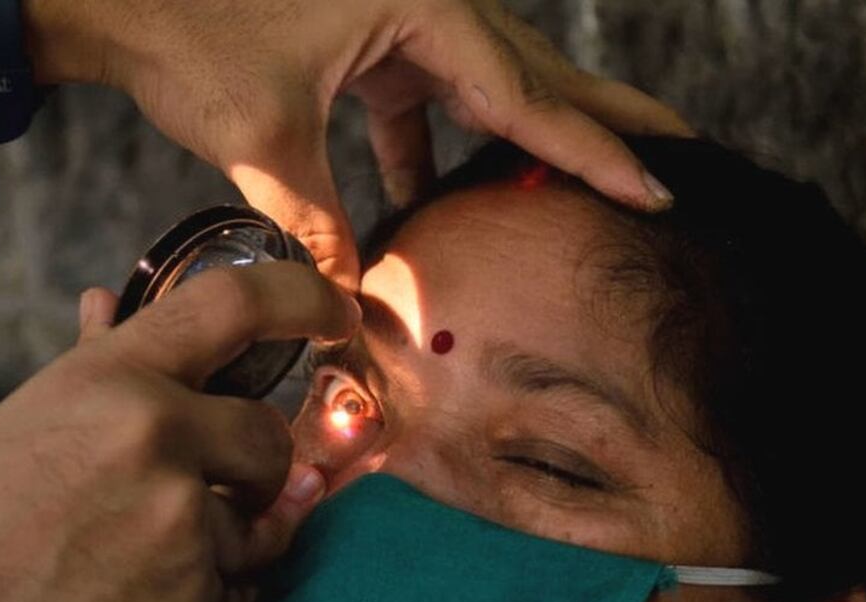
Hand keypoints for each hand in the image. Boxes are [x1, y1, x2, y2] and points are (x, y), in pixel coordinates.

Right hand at [0, 264, 356, 601]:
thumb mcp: (34, 424)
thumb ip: (96, 363)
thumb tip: (109, 304)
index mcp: (110, 378)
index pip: (231, 304)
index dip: (298, 298)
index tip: (333, 311)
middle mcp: (152, 430)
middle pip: (268, 431)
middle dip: (251, 467)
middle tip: (201, 490)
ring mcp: (179, 508)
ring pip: (264, 509)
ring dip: (228, 533)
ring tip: (146, 546)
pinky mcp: (197, 581)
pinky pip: (247, 574)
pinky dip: (213, 586)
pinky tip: (149, 589)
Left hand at [23, 0, 693, 287]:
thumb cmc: (183, 32)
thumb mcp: (266, 137)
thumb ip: (323, 225)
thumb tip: (347, 308)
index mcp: (422, 8)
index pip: (530, 96)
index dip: (595, 152)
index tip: (658, 189)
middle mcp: (429, 3)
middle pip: (540, 71)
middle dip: (608, 116)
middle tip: (683, 147)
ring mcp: (404, 18)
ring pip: (494, 82)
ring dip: (538, 130)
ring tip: (599, 165)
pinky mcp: (372, 39)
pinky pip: (431, 97)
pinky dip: (441, 144)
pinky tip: (439, 193)